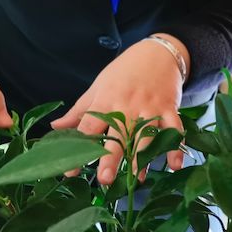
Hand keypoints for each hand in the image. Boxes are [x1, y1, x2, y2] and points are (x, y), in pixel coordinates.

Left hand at [51, 35, 186, 184]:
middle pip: (118, 134)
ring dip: (143, 157)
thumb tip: (55, 127)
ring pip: (147, 135)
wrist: (157, 53)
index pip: (89, 127)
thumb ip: (79, 112)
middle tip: (104, 178)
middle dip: (112, 156)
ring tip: (136, 179)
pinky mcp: (169, 108)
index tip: (70, 171)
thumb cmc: (123, 72)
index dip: (79, 149)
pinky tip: (174, 164)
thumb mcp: (98, 87)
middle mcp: (128, 106)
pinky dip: (175, 146)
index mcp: (106, 101)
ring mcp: (150, 107)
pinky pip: (174, 129)